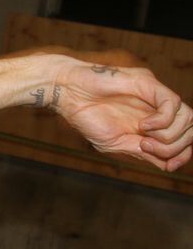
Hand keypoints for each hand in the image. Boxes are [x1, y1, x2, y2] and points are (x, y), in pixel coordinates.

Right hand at [53, 61, 192, 171]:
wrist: (68, 95)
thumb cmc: (87, 117)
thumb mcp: (116, 144)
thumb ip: (143, 153)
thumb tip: (169, 165)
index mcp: (153, 123)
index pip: (185, 138)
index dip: (183, 154)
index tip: (170, 165)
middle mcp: (158, 108)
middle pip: (191, 130)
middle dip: (175, 147)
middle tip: (146, 148)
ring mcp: (154, 95)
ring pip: (188, 118)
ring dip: (169, 136)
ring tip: (143, 138)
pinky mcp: (148, 83)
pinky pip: (173, 103)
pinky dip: (163, 120)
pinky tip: (144, 125)